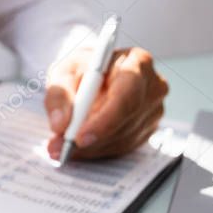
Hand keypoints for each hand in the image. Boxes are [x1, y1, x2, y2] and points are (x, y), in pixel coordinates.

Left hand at [44, 46, 168, 159]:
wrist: (94, 75)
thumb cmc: (83, 68)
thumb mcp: (63, 71)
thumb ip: (59, 94)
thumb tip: (60, 124)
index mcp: (137, 62)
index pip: (127, 96)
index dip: (104, 120)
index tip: (80, 137)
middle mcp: (152, 87)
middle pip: (124, 121)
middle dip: (89, 138)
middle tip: (59, 147)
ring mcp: (153, 111)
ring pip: (121, 139)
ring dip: (89, 147)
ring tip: (62, 145)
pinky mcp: (148, 130)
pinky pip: (122, 147)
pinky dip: (97, 149)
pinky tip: (80, 145)